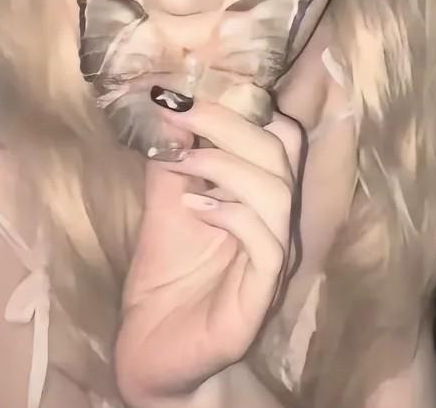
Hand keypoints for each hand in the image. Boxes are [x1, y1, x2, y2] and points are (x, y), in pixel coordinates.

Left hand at [115, 98, 301, 406]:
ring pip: (277, 191)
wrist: (154, 346)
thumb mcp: (166, 201)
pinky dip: (231, 213)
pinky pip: (267, 242)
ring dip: (226, 164)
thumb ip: (173, 158)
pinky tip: (194, 207)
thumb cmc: (168, 272)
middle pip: (282, 150)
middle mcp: (278, 219)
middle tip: (181, 110)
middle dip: (229, 121)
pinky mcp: (263, 292)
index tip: (188, 90)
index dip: (242, 103)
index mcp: (261, 192)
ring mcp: (275, 257)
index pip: (279, 133)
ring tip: (183, 161)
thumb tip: (169, 108)